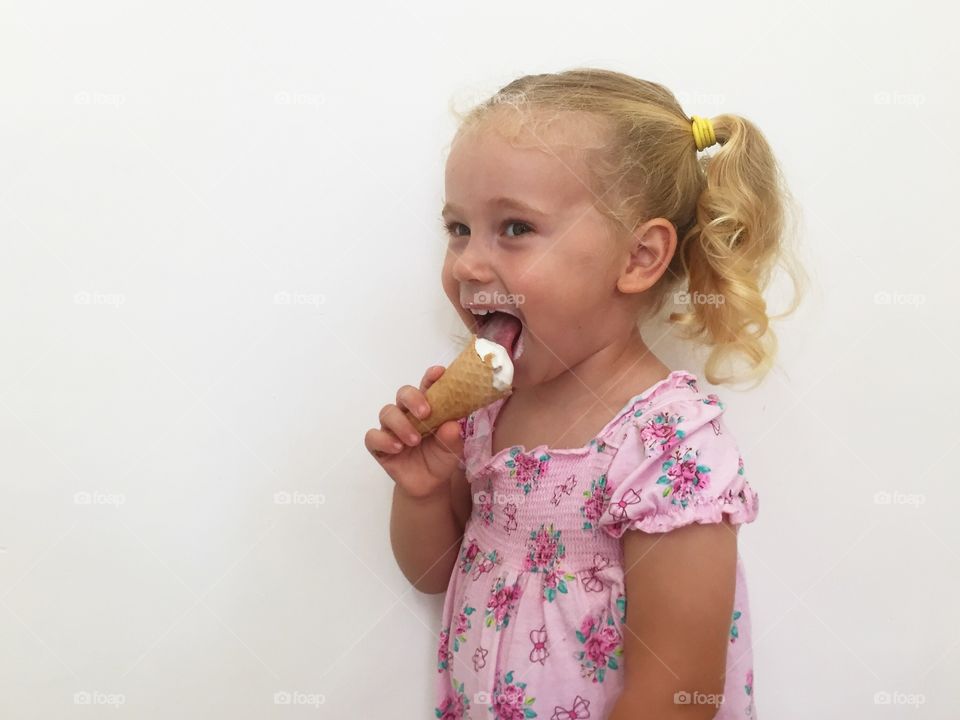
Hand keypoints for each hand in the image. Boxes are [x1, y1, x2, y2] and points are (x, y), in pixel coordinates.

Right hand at [365, 365, 464, 498]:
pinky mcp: (378, 445)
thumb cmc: (440, 458)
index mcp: (426, 408)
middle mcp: (407, 413)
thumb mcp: (452, 450)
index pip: (427, 387)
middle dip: (413, 399)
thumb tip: (452, 425)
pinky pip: (373, 436)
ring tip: (414, 440)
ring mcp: (391, 428)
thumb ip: (452, 437)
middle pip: (403, 394)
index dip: (431, 377)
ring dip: (401, 424)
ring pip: (387, 413)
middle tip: (425, 413)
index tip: (439, 373)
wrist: (428, 484)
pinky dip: (384, 440)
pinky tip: (397, 448)